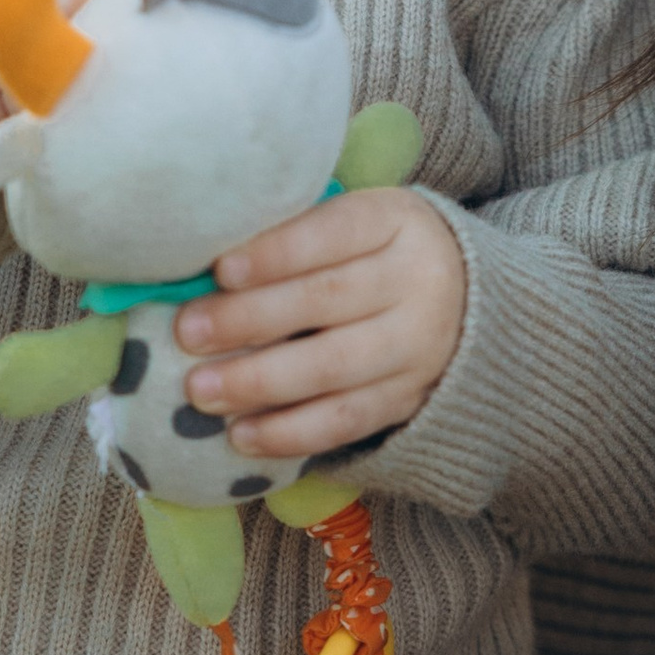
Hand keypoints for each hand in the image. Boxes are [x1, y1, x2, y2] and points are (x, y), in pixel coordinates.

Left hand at [174, 189, 463, 460]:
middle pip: (327, 299)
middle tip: (189, 334)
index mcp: (397, 220)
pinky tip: (241, 434)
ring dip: (260, 382)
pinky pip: (346, 420)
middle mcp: (418, 280)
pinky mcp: (408, 398)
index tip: (220, 270)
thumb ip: (297, 234)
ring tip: (200, 390)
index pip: (335, 232)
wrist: (466, 300)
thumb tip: (203, 266)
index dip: (277, 252)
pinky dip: (290, 432)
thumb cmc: (377, 251)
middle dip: (250, 319)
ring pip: (334, 366)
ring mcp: (418, 345)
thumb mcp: (357, 221)